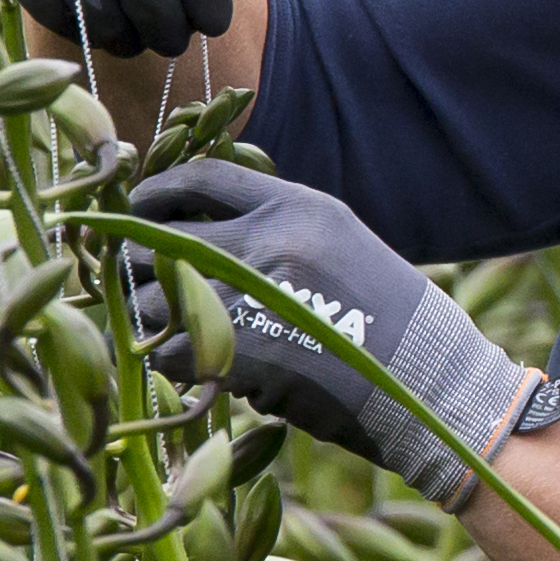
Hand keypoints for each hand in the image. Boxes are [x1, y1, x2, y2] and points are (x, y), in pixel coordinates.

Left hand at [127, 154, 528, 497]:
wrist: (430, 382)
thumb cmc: (385, 318)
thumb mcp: (337, 244)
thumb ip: (274, 230)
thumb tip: (194, 236)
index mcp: (298, 207)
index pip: (200, 179)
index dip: (154, 194)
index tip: (134, 210)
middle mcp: (272, 241)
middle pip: (158, 240)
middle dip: (134, 264)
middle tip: (129, 282)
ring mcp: (254, 297)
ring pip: (154, 302)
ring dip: (149, 320)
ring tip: (161, 332)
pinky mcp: (242, 353)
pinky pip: (169, 353)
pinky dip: (170, 364)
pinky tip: (192, 367)